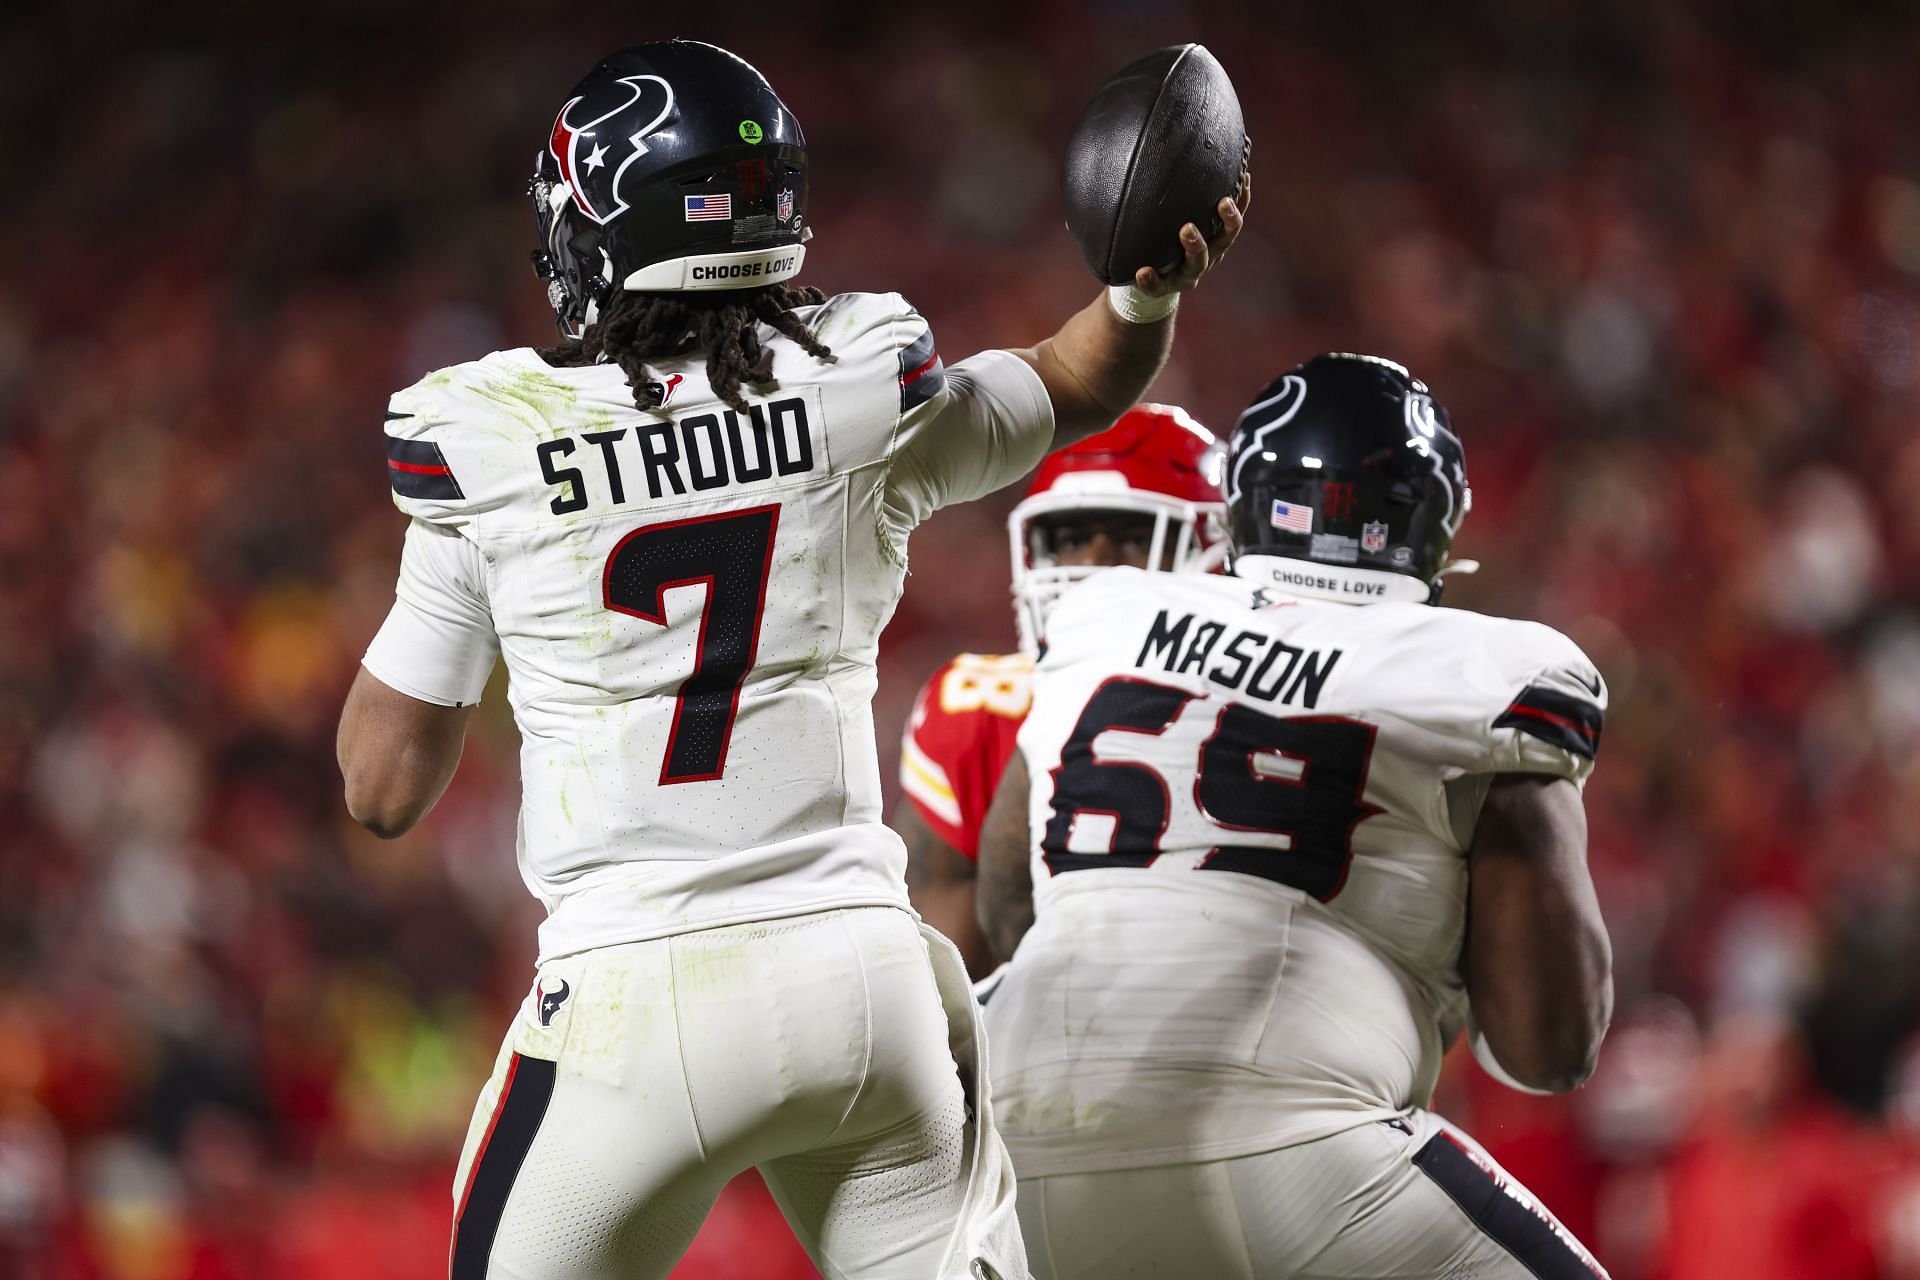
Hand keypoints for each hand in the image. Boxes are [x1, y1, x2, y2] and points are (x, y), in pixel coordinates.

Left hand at [1134, 160, 1251, 295]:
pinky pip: (1158, 286)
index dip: (1242, 198)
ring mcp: (1187, 273)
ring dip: (1195, 245)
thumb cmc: (1160, 238)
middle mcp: (1206, 254)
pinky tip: (1142, 271)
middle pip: (1225, 238)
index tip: (1244, 176)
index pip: (1233, 214)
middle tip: (1223, 202)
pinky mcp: (1164, 288)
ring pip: (1198, 262)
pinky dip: (1151, 279)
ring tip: (1186, 229)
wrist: (1145, 282)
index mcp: (1211, 236)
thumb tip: (1160, 132)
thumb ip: (1170, 186)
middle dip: (1227, 220)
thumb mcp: (1168, 212)